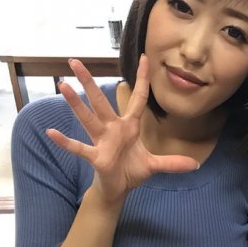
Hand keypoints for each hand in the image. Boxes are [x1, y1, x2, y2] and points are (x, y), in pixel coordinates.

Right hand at [46, 56, 198, 202]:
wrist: (119, 189)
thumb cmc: (132, 171)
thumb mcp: (155, 166)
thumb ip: (173, 163)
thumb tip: (195, 165)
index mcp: (129, 127)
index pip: (138, 98)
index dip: (142, 79)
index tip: (145, 58)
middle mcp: (113, 129)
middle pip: (101, 102)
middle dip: (89, 82)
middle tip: (75, 61)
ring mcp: (102, 141)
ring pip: (88, 118)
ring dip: (76, 103)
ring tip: (63, 85)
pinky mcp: (96, 157)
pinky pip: (79, 147)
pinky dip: (66, 142)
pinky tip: (52, 133)